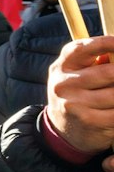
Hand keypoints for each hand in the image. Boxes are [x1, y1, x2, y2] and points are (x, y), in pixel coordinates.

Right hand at [47, 36, 113, 153]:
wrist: (62, 128)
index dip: (109, 43)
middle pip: (109, 72)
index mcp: (63, 66)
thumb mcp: (78, 74)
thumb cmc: (78, 94)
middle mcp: (64, 83)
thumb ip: (97, 62)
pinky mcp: (87, 120)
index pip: (85, 48)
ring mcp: (74, 103)